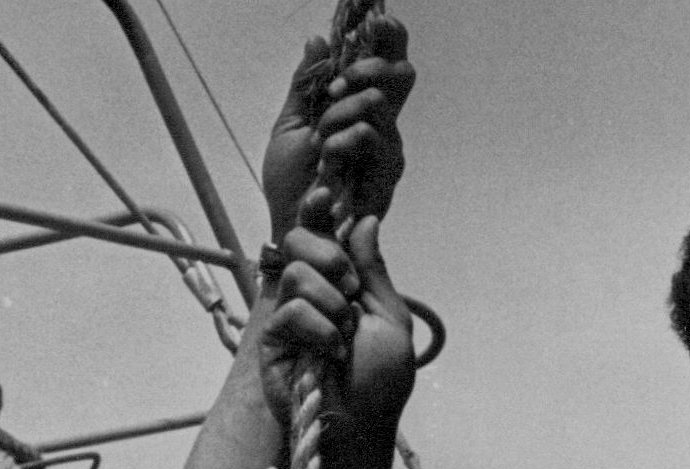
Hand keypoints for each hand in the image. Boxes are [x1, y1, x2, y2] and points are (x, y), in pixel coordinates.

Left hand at [261, 18, 413, 243]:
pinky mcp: (387, 175)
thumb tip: (317, 40)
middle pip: (401, 73)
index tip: (375, 20)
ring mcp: (388, 149)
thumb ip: (305, 84)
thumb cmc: (292, 184)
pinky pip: (369, 134)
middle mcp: (382, 125)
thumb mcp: (289, 125)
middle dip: (365, 67)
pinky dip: (340, 140)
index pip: (386, 62)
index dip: (388, 35)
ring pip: (377, 101)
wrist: (292, 228)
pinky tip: (327, 161)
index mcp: (359, 108)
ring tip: (320, 143)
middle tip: (334, 87)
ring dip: (337, 114)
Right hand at [261, 203, 414, 436]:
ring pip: (296, 272)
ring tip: (343, 335)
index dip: (319, 212)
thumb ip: (373, 271)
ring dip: (329, 302)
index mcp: (341, 286)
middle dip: (328, 255)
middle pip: (300, 241)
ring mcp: (290, 317)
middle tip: (348, 289)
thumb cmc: (380, 384)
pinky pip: (289, 309)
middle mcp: (312, 295)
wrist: (358, 429)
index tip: (326, 194)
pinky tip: (329, 355)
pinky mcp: (271, 341)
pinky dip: (318, 329)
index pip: (323, 236)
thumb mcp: (391, 320)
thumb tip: (366, 220)